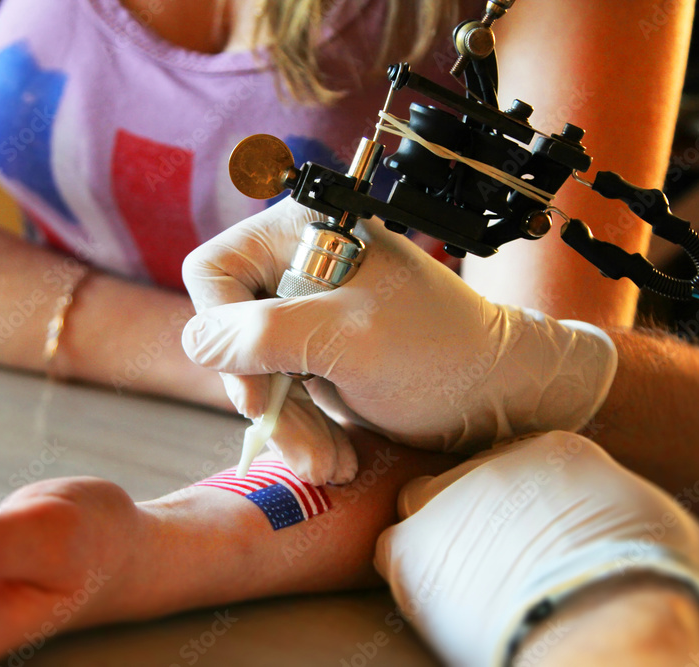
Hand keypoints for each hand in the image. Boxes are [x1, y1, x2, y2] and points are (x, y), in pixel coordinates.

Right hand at [181, 198, 616, 483]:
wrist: (502, 397)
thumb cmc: (442, 354)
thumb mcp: (348, 340)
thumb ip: (263, 334)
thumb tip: (196, 342)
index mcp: (304, 233)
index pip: (214, 273)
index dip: (223, 333)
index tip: (256, 392)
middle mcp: (298, 267)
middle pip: (229, 332)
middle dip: (266, 398)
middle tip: (304, 448)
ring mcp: (307, 316)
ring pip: (252, 373)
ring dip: (289, 427)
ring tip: (331, 463)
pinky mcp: (317, 357)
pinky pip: (282, 397)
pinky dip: (304, 432)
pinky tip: (337, 457)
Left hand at [374, 431, 698, 665]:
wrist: (606, 620)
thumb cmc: (649, 584)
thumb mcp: (652, 521)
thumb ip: (608, 506)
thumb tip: (601, 524)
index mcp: (556, 449)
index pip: (517, 465)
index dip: (520, 504)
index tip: (527, 533)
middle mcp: (492, 461)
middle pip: (464, 477)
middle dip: (469, 510)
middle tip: (491, 556)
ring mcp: (445, 497)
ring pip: (421, 508)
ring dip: (435, 539)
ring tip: (466, 584)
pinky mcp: (411, 545)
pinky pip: (392, 551)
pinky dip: (409, 572)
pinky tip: (438, 601)